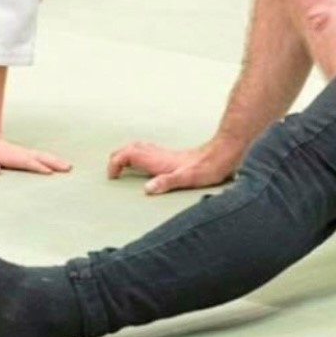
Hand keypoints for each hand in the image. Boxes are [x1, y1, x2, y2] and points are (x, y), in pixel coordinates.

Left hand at [0, 133, 71, 175]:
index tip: (49, 171)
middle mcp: (20, 153)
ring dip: (56, 161)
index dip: (37, 166)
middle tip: (67, 168)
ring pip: (43, 156)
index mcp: (10, 155)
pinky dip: (53, 160)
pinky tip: (61, 165)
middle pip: (40, 157)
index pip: (26, 161)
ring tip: (69, 167)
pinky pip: (42, 157)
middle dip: (53, 162)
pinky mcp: (27, 155)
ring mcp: (25, 153)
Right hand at [107, 137, 239, 194]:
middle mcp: (159, 154)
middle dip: (116, 157)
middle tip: (112, 172)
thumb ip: (167, 182)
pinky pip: (147, 151)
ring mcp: (165, 154)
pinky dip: (137, 155)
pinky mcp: (172, 156)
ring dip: (126, 154)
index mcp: (159, 160)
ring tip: (121, 166)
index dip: (115, 163)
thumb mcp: (188, 179)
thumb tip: (147, 189)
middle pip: (130, 148)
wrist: (223, 153)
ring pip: (138, 147)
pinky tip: (145, 164)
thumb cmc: (208, 168)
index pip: (128, 155)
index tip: (112, 176)